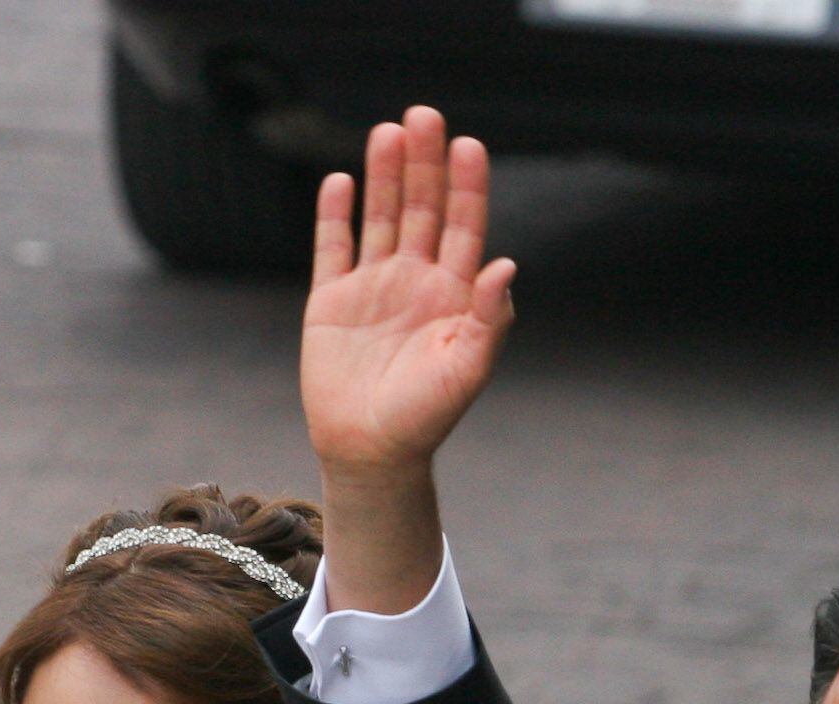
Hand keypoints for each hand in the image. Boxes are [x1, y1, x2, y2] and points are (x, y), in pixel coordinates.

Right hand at [302, 107, 518, 479]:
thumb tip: (506, 266)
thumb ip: (490, 319)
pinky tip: (341, 180)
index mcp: (454, 294)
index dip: (467, 185)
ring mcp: (373, 287)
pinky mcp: (331, 301)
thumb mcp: (466, 370)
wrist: (369, 452)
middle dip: (424, 163)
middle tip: (423, 115)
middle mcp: (416, 281)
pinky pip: (334, 247)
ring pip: (380, 217)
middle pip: (422, 208)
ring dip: (384, 175)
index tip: (468, 145)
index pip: (464, 226)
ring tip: (387, 132)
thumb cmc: (426, 417)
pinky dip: (336, 214)